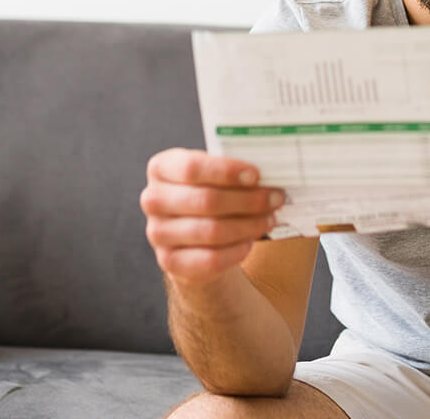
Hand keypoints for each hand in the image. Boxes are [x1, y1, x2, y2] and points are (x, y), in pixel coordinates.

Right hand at [140, 148, 285, 284]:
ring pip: (211, 231)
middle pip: (206, 201)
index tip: (256, 175)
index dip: (226, 171)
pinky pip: (209, 259)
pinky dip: (236, 250)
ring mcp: (157, 233)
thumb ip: (232, 170)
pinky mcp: (169, 262)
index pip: (192, 168)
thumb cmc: (209, 193)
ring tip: (269, 219)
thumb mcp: (214, 175)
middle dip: (248, 201)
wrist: (193, 234)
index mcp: (161, 168)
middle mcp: (152, 200)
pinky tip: (250, 241)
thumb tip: (271, 171)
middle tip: (276, 198)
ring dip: (248, 225)